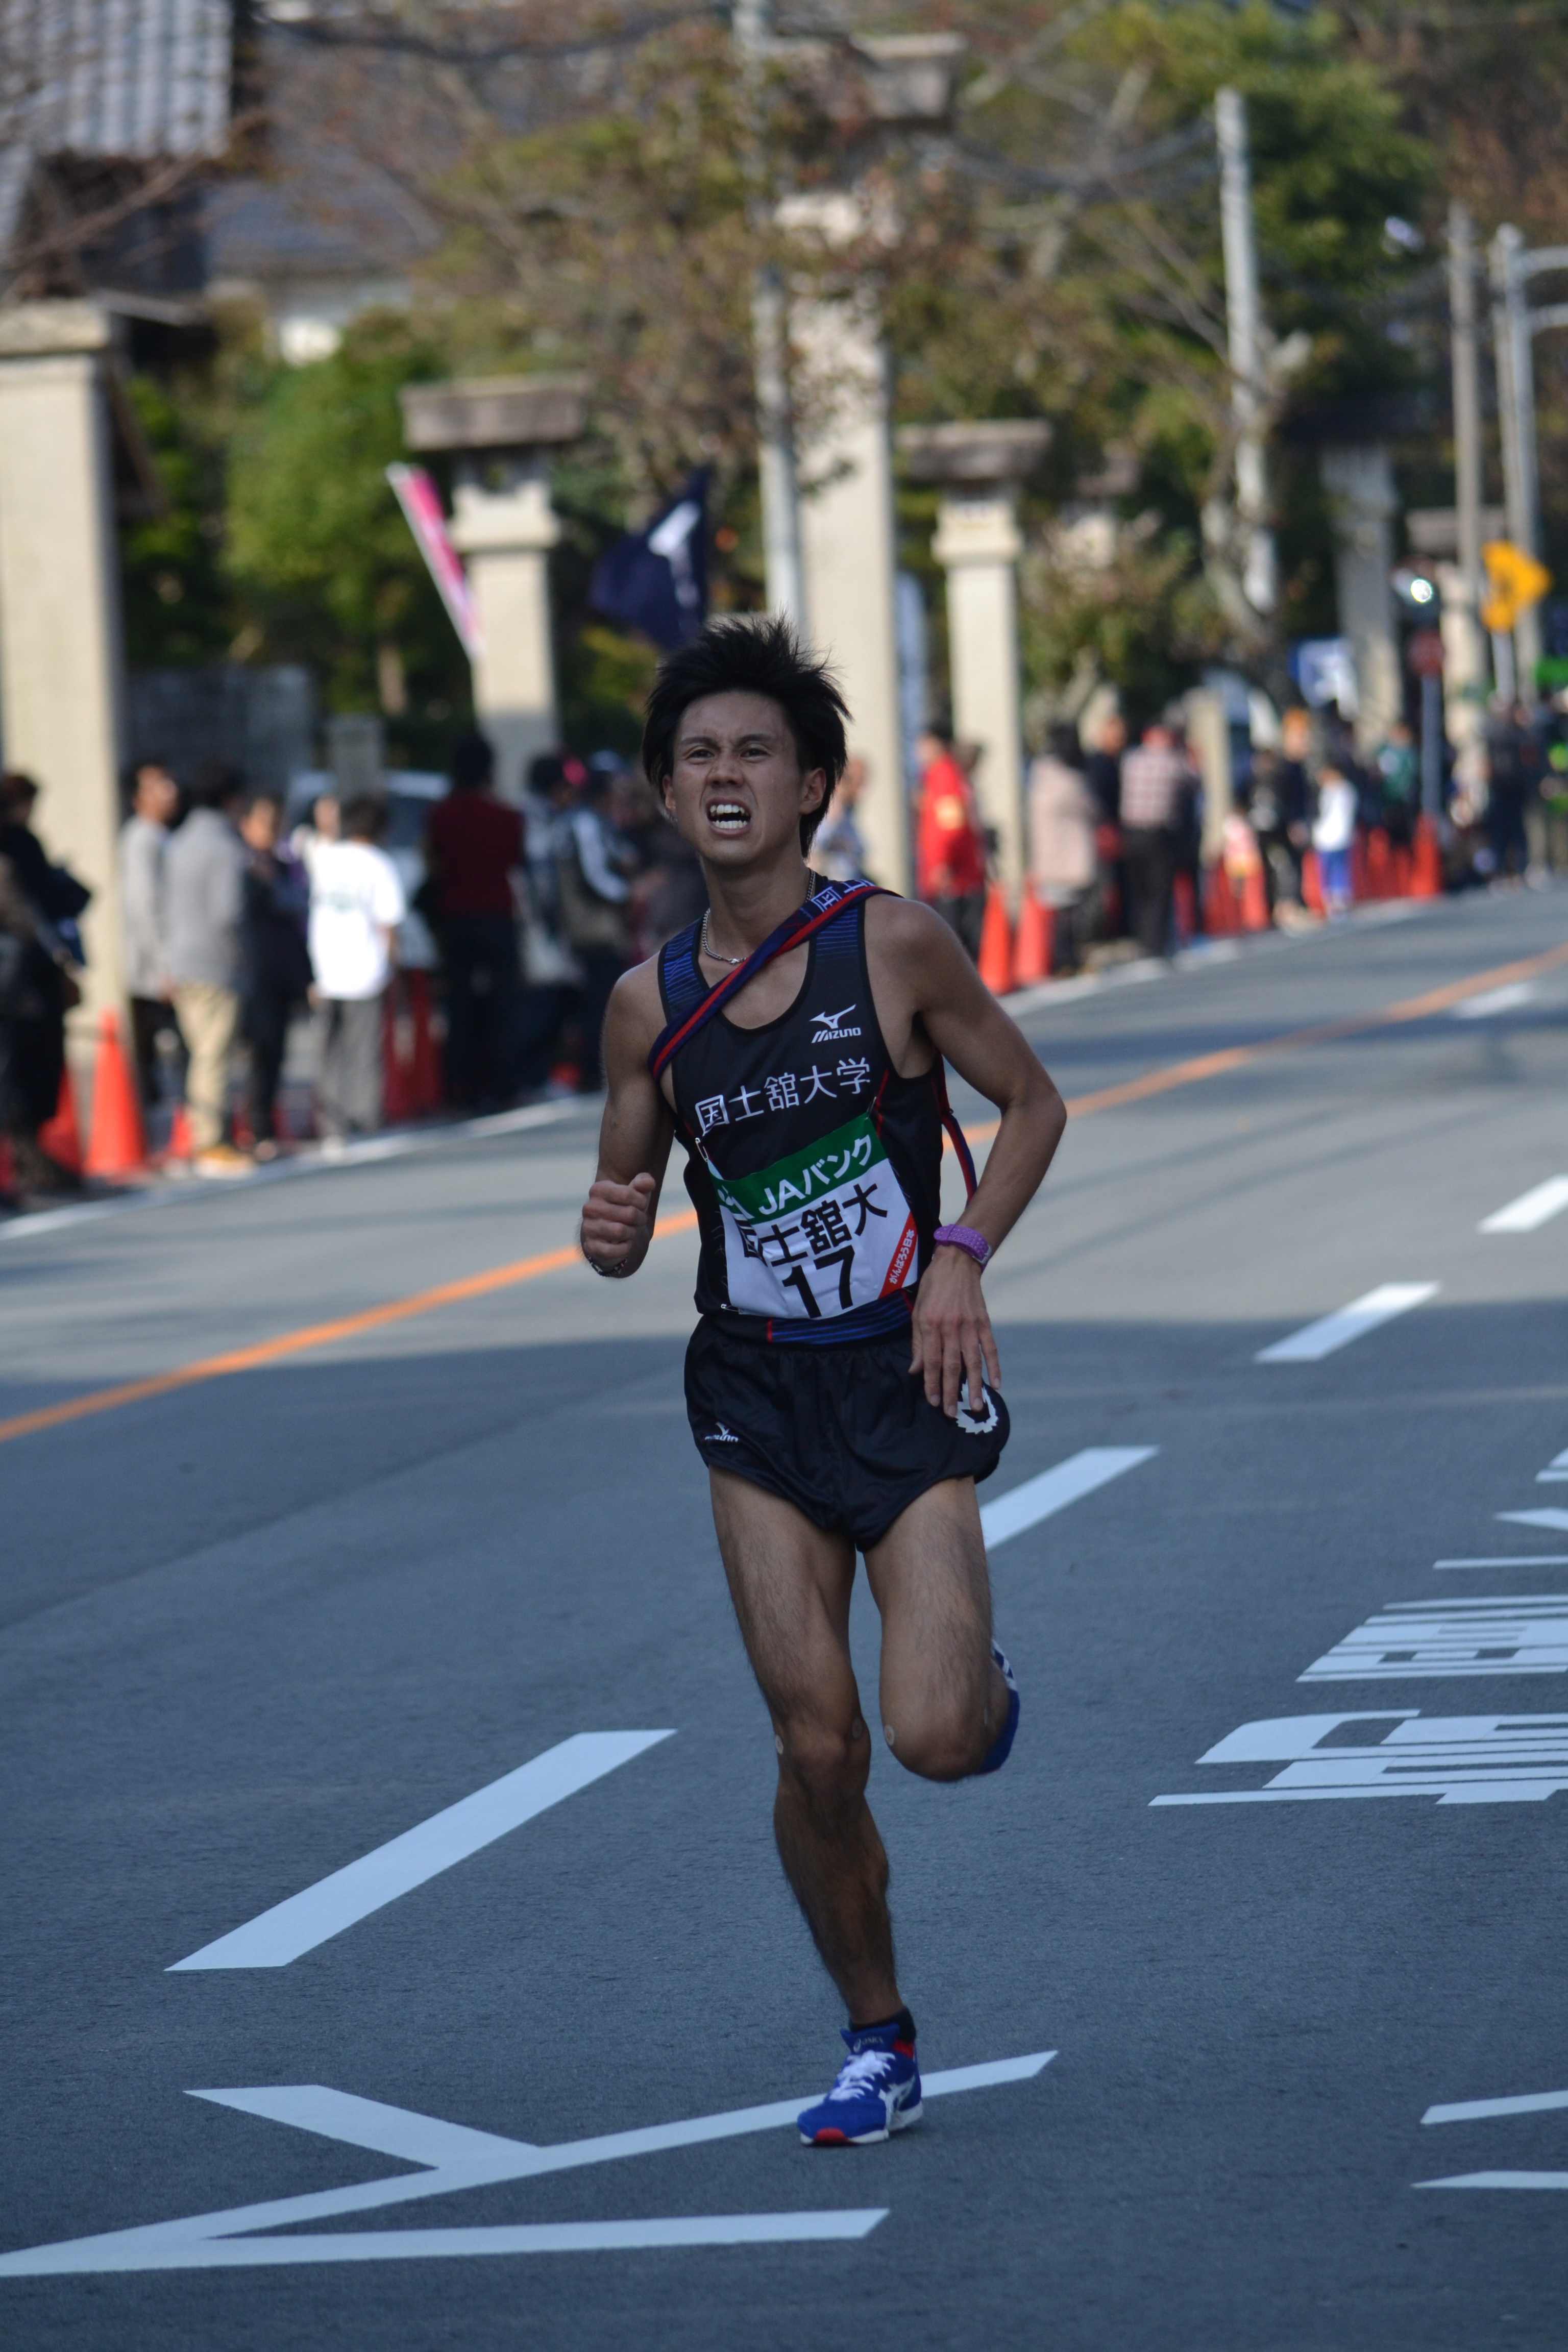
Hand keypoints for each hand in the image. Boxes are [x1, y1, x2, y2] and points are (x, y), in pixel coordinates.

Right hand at [581, 1171, 656, 1272]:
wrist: (610, 1233)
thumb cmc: (625, 1208)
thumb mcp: (636, 1193)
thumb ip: (643, 1183)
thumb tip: (648, 1183)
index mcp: (598, 1190)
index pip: (628, 1193)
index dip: (642, 1201)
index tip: (642, 1205)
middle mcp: (589, 1208)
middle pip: (629, 1213)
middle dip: (640, 1218)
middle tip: (638, 1220)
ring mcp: (588, 1228)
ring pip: (620, 1231)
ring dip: (632, 1232)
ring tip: (630, 1230)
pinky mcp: (590, 1246)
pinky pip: (613, 1250)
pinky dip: (624, 1248)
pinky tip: (623, 1243)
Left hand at [910, 1242, 999, 1418]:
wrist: (957, 1262)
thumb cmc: (933, 1288)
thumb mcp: (917, 1312)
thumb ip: (918, 1343)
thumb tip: (916, 1370)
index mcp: (931, 1325)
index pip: (931, 1361)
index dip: (932, 1383)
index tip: (933, 1402)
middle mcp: (950, 1327)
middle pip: (951, 1366)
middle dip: (950, 1391)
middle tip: (951, 1413)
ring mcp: (969, 1325)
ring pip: (972, 1361)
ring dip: (974, 1385)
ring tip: (975, 1406)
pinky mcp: (984, 1322)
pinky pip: (990, 1348)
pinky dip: (994, 1366)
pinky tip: (997, 1383)